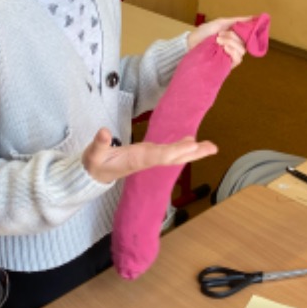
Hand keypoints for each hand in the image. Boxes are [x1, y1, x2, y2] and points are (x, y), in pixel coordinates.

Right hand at [82, 128, 217, 183]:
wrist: (94, 175)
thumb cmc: (95, 164)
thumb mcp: (93, 154)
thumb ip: (99, 144)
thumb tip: (103, 132)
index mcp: (138, 159)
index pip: (160, 155)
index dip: (176, 150)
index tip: (193, 145)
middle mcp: (148, 159)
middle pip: (174, 158)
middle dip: (193, 153)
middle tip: (213, 148)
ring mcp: (150, 157)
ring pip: (175, 156)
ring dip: (193, 151)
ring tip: (211, 146)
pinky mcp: (149, 154)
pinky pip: (170, 152)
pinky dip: (182, 147)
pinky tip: (192, 141)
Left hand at [186, 16, 250, 66]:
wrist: (191, 44)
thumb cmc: (203, 33)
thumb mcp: (220, 22)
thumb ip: (237, 20)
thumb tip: (253, 17)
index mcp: (234, 35)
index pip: (249, 35)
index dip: (252, 31)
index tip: (254, 26)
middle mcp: (234, 45)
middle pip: (245, 42)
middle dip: (233, 36)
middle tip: (220, 34)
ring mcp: (231, 55)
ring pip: (242, 50)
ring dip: (231, 43)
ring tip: (218, 41)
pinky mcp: (228, 64)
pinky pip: (238, 59)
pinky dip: (233, 52)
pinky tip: (225, 49)